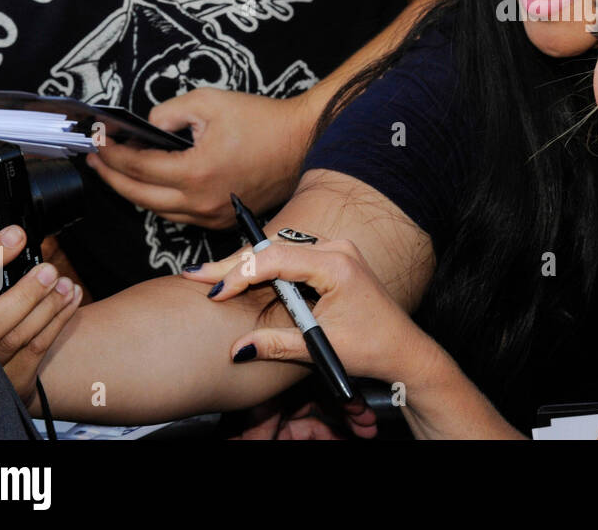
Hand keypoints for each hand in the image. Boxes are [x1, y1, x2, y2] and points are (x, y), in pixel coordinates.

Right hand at [0, 226, 82, 402]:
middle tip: (49, 270)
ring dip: (49, 307)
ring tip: (66, 283)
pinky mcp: (5, 380)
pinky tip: (72, 300)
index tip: (17, 235)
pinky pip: (35, 352)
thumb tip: (6, 234)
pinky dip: (58, 322)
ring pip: (17, 338)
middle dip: (26, 295)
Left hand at [85, 87, 316, 228]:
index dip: (110, 153)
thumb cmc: (262, 120)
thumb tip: (148, 128)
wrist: (302, 141)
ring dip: (134, 191)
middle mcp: (201, 202)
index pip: (136, 167)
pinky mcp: (222, 220)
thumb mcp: (209, 101)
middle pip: (138, 196)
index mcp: (195, 172)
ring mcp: (212, 215)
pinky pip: (181, 215)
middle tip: (96, 160)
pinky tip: (154, 184)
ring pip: (157, 210)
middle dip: (111, 177)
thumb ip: (168, 112)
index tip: (96, 140)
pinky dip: (161, 200)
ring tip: (119, 171)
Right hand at [184, 238, 435, 435]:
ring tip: (210, 276)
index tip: (213, 292)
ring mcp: (336, 250)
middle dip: (233, 264)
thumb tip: (236, 348)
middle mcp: (337, 248)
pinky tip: (240, 276)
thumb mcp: (321, 348)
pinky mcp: (333, 257)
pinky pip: (291, 255)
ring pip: (279, 250)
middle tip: (194, 276)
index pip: (276, 260)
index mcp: (337, 264)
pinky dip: (264, 267)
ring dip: (246, 264)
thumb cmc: (371, 347)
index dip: (240, 274)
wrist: (403, 348)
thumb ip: (276, 345)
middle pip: (274, 249)